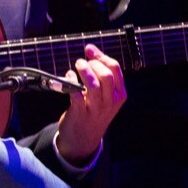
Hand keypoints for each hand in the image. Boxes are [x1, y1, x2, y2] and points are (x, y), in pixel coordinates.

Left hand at [55, 43, 125, 164]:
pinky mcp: (81, 113)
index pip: (115, 69)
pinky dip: (71, 83)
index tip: (89, 50)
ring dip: (83, 72)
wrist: (84, 138)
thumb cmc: (93, 111)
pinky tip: (68, 77)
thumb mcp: (105, 96)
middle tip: (81, 62)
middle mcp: (110, 101)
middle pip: (106, 76)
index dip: (101, 56)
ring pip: (93, 85)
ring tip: (77, 66)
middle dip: (93, 64)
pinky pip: (76, 95)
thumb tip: (90, 52)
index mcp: (119, 94)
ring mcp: (97, 108)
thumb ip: (100, 76)